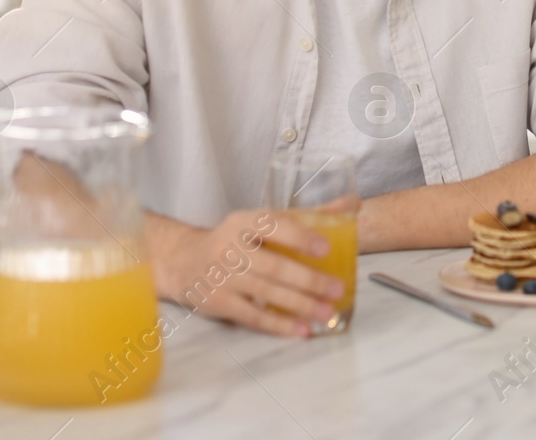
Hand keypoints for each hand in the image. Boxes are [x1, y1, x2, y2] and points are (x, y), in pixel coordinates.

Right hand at [145, 209, 345, 337]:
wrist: (184, 262)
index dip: (298, 237)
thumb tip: (351, 205)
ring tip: (327, 313)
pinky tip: (301, 330)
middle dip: (308, 279)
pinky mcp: (218, 303)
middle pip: (273, 266)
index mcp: (243, 221)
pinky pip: (252, 316)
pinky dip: (279, 324)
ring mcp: (222, 277)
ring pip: (266, 293)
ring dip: (300, 304)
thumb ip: (307, 216)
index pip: (272, 225)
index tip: (326, 249)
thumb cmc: (237, 240)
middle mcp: (229, 247)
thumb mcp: (263, 221)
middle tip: (337, 289)